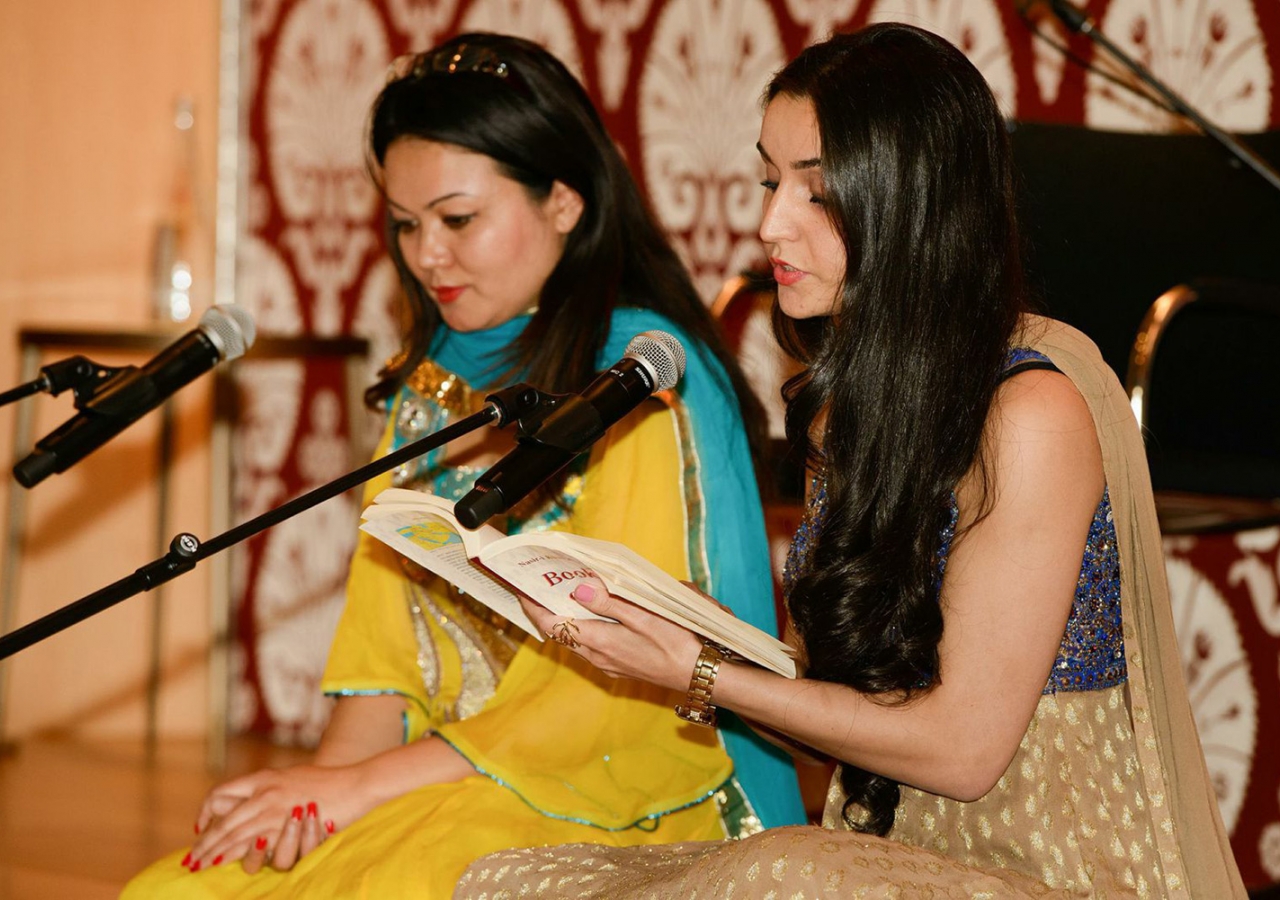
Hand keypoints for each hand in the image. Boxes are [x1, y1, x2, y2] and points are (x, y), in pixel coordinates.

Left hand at [188, 765, 359, 872]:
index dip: (207, 812)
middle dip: (205, 842)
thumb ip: (270, 788)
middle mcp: (264, 792)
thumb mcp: (292, 778)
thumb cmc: (327, 782)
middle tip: (190, 858)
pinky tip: (225, 862)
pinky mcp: (285, 825)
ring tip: (201, 865)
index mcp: (264, 778)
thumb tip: (252, 800)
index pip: (222, 794)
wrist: (354, 784)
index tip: (199, 827)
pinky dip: (236, 854)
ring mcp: (274, 809)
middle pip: (223, 820)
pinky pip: (253, 844)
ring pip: (233, 834)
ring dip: (214, 852)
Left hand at [517, 584, 703, 691]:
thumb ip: (609, 603)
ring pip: (575, 639)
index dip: (534, 606)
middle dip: (547, 608)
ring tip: (561, 593)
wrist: (702, 676)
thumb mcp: (645, 616)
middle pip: (561, 631)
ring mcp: (608, 664)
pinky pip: (590, 645)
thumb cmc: (678, 644)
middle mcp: (598, 656)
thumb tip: (578, 589)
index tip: (521, 588)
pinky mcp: (620, 666)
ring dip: (565, 618)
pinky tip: (592, 613)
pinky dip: (583, 627)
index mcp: (600, 641)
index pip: (553, 624)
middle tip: (539, 583)